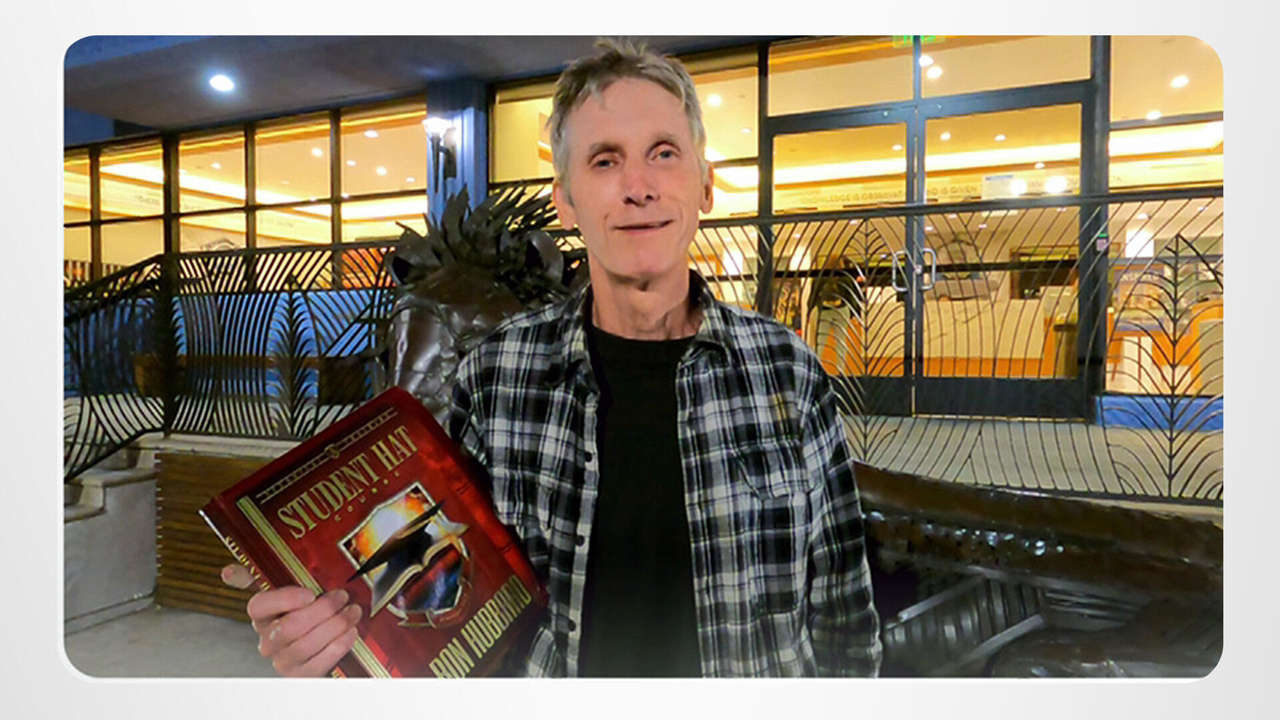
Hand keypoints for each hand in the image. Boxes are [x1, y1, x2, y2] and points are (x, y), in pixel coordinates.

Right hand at [221, 564, 362, 676]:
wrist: (321, 641)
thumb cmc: (305, 609)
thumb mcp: (289, 589)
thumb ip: (260, 576)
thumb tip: (227, 572)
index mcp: (261, 615)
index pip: (258, 606)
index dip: (284, 600)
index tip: (310, 593)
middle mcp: (267, 641)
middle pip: (289, 628)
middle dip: (321, 610)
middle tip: (342, 597)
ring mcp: (282, 661)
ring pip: (304, 646)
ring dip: (334, 627)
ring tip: (352, 612)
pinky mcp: (300, 676)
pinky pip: (318, 664)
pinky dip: (338, 646)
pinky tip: (350, 632)